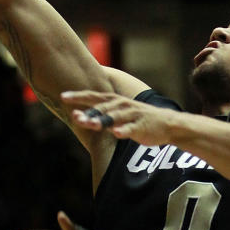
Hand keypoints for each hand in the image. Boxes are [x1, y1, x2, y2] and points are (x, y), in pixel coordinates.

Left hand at [61, 90, 177, 145]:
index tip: (63, 97)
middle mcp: (122, 105)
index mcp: (114, 101)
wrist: (166, 123)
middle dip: (88, 112)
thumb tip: (78, 116)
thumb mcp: (117, 113)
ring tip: (90, 124)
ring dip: (102, 120)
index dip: (78, 96)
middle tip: (75, 117)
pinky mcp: (142, 126)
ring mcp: (132, 115)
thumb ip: (100, 114)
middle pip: (102, 108)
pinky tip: (117, 133)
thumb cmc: (136, 119)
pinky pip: (131, 129)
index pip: (93, 97)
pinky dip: (124, 130)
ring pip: (115, 117)